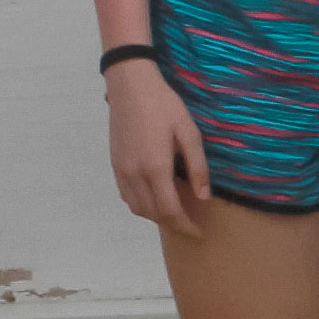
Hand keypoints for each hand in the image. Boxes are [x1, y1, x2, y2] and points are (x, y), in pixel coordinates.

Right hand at [106, 60, 209, 233]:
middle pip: (153, 214)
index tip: (198, 233)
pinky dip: (141, 205)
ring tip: (175, 213)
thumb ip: (197, 167)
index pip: (170, 210)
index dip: (185, 226)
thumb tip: (203, 197)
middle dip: (173, 224)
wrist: (131, 86)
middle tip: (190, 225)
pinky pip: (127, 196)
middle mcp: (135, 174)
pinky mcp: (115, 164)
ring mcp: (121, 170)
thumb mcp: (189, 133)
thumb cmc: (164, 105)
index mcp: (155, 168)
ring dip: (156, 216)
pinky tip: (154, 197)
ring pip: (137, 208)